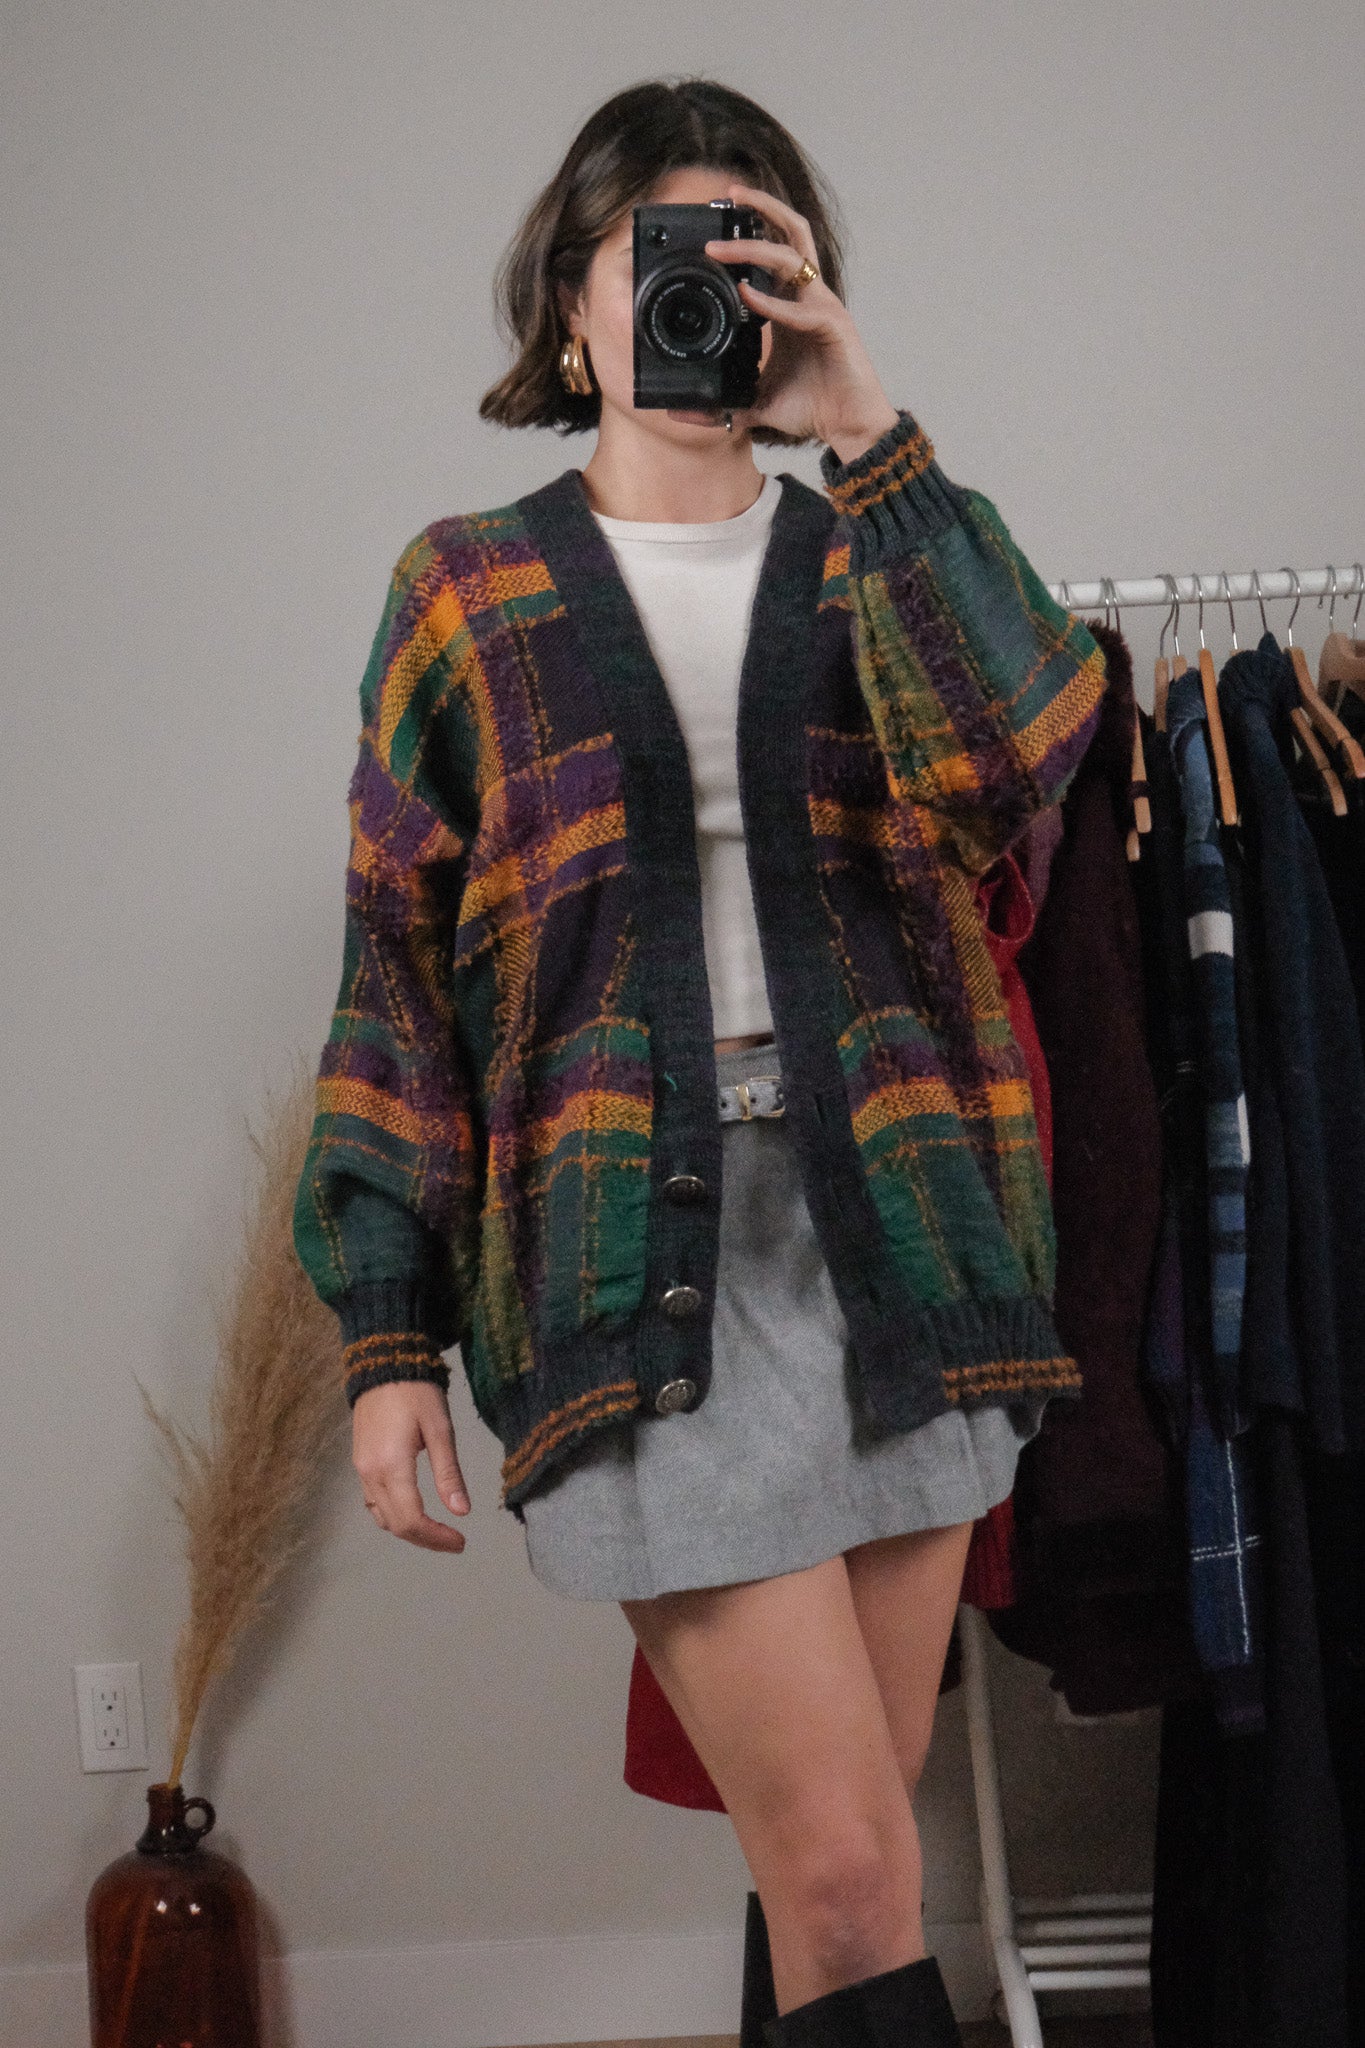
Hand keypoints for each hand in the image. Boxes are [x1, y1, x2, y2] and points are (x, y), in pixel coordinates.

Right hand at [351, 1380, 471, 1551]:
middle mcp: (371, 1474)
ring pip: (381, 1517)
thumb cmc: (417, 1393)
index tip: (460, 1542)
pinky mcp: (360, 1463)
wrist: (384, 1364)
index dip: (436, 1538)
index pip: (411, 1520)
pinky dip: (393, 1515)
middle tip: (454, 1541)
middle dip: (425, 1539)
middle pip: (395, 1525)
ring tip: (437, 1530)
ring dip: (408, 1530)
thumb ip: (449, 1474)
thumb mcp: (441, 1430)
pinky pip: (373, 1502)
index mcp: (392, 1466)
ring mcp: (361, 1470)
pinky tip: (413, 1510)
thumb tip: (462, 1512)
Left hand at [705, 180, 900, 463]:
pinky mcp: (834, 326)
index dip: (750, 230)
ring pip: (792, 256)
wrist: (848, 426)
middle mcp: (807, 296)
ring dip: (753, 249)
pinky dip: (771, 303)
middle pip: (791, 232)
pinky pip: (800, 308)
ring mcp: (822, 306)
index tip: (714, 222)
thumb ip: (722, 404)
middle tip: (725, 196)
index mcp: (790, 304)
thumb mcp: (756, 403)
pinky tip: (745, 297)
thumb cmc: (812, 407)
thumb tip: (681, 414)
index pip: (774, 250)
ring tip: (718, 249)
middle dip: (761, 207)